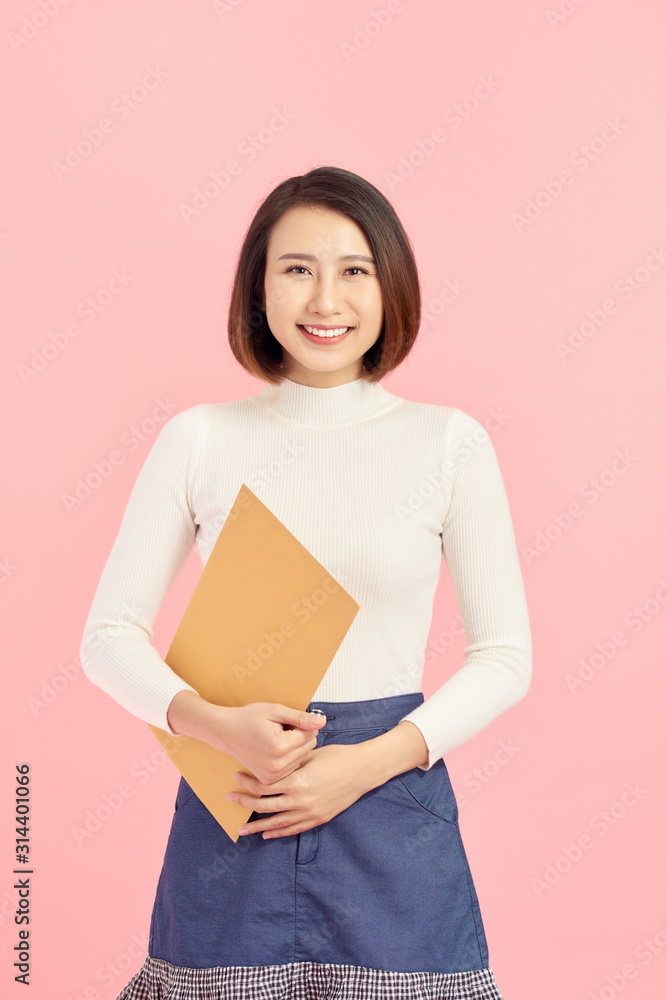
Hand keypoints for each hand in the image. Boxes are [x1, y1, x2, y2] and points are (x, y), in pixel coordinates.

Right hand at [221, 702, 326, 783]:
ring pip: (302, 758)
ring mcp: (273, 775)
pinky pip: (292, 767)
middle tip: (281, 729)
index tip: (288, 720)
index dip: (302, 724)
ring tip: (277, 739)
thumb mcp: (275, 711)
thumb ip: (300, 717)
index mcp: (280, 746)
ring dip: (295, 747)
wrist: (225, 732)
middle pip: (308, 747)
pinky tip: (275, 750)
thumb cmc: (248, 718)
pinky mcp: (269, 779)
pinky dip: (288, 758)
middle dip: (300, 736)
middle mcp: (277, 765)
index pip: (311, 734)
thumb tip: (321, 721)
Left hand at [227, 741, 371, 838]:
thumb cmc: (337, 757)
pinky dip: (278, 833)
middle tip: (230, 800)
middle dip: (245, 803)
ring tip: (241, 829)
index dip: (247, 782)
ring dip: (257, 826)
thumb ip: (289, 764)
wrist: (361, 770)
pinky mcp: (317, 819)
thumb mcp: (309, 756)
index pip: (264, 786)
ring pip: (276, 823)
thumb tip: (270, 765)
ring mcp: (308, 813)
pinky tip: (266, 834)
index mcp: (296, 781)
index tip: (236, 777)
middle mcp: (299, 800)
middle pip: (265, 805)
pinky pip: (293, 829)